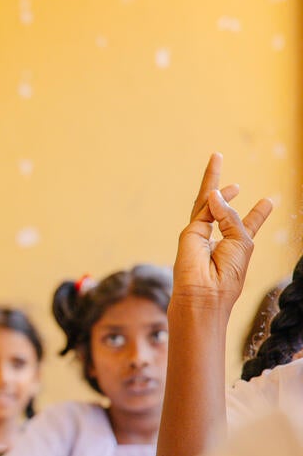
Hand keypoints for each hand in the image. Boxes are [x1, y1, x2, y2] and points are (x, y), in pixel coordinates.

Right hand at [173, 153, 272, 311]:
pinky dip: (213, 195)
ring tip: (217, 158)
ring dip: (214, 180)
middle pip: (221, 210)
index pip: (244, 226)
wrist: (202, 297)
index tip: (267, 202)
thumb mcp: (241, 244)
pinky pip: (203, 209)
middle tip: (235, 177)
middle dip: (227, 192)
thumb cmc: (226, 278)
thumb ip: (231, 218)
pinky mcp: (189, 234)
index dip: (256, 214)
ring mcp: (200, 236)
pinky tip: (229, 187)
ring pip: (206, 202)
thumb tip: (216, 195)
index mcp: (234, 247)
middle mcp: (217, 240)